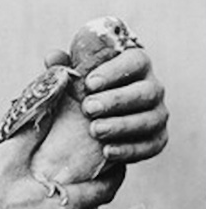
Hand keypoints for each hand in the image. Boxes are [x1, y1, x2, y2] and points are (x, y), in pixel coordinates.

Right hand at [0, 123, 123, 208]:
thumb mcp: (7, 158)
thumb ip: (33, 128)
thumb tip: (50, 98)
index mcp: (67, 204)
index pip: (108, 187)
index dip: (116, 170)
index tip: (115, 154)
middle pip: (90, 202)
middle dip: (90, 181)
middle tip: (85, 160)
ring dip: (68, 197)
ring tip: (56, 177)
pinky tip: (32, 200)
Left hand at [45, 48, 167, 162]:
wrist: (88, 134)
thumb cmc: (83, 98)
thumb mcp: (72, 83)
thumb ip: (64, 68)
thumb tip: (52, 56)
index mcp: (135, 67)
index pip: (135, 61)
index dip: (114, 71)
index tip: (89, 83)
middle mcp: (152, 89)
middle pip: (146, 91)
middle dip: (116, 100)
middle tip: (88, 108)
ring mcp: (157, 115)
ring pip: (150, 119)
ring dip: (121, 125)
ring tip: (94, 130)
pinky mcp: (156, 140)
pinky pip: (151, 145)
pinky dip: (129, 150)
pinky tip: (106, 152)